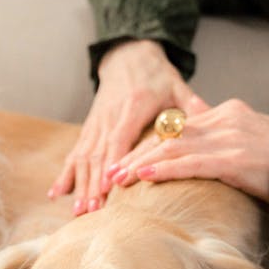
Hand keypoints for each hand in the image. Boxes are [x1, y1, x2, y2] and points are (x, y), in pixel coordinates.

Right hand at [49, 40, 208, 213]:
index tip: (110, 187)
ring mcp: (96, 124)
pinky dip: (66, 174)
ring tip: (78, 212)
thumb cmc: (157, 75)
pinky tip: (57, 194)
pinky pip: (75, 153)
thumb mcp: (176, 85)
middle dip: (93, 185)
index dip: (113, 162)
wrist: (128, 56)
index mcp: (132, 106)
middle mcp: (109, 117)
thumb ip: (191, 103)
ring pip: (84, 157)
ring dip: (80, 185)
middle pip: (98, 154)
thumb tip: (211, 115)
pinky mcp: (89, 128)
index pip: (120, 138)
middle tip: (92, 212)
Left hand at [109, 97, 268, 203]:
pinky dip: (163, 170)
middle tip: (112, 170)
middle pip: (170, 136)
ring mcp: (228, 138)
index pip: (179, 128)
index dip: (151, 145)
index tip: (129, 159)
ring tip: (117, 178)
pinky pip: (189, 163)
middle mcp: (224, 119)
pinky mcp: (232, 159)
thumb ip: (227, 138)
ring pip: (173, 148)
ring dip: (141, 164)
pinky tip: (143, 178)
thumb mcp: (253, 140)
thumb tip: (206, 145)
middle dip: (137, 153)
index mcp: (227, 112)